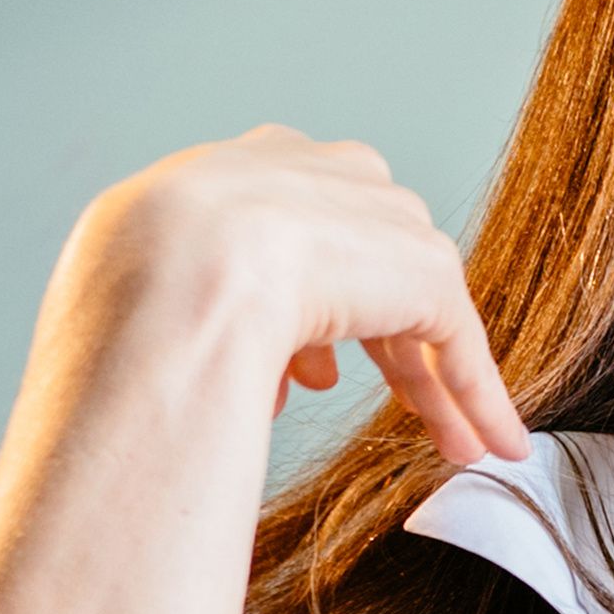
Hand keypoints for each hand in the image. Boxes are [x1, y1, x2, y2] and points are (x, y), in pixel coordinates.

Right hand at [66, 126, 523, 465]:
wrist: (168, 278)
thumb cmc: (125, 303)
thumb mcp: (142, 288)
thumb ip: (198, 313)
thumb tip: (236, 371)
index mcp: (230, 171)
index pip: (294, 231)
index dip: (308, 309)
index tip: (311, 375)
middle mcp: (310, 172)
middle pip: (367, 259)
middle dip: (383, 340)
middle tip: (399, 405)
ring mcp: (369, 211)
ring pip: (417, 303)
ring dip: (433, 381)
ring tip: (450, 442)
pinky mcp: (418, 264)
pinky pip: (454, 337)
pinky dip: (475, 392)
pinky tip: (488, 441)